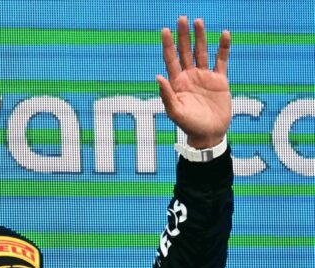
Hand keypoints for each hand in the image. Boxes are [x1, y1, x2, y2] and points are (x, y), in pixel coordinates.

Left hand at [156, 16, 231, 148]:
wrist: (209, 134)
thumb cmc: (189, 126)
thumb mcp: (175, 112)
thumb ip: (167, 95)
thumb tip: (157, 76)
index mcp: (177, 83)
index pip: (170, 59)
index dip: (168, 45)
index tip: (165, 30)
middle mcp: (189, 77)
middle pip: (185, 51)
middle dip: (183, 36)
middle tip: (182, 19)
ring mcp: (204, 77)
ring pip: (202, 52)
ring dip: (200, 37)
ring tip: (198, 22)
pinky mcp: (219, 80)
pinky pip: (222, 60)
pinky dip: (223, 48)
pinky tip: (224, 35)